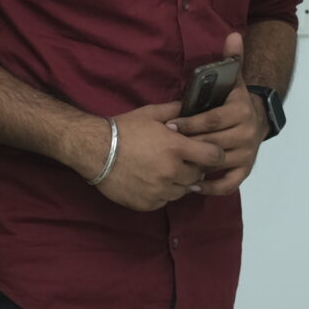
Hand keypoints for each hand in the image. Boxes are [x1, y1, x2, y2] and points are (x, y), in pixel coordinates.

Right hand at [92, 102, 225, 211]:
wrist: (94, 150)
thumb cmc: (123, 129)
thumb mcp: (151, 114)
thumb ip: (176, 110)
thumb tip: (193, 105)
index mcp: (176, 148)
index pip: (213, 157)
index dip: (213, 155)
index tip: (206, 152)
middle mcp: (171, 172)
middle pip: (198, 176)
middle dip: (193, 168)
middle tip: (181, 160)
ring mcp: (159, 191)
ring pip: (182, 191)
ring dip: (178, 182)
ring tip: (164, 171)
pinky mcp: (147, 204)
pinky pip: (165, 201)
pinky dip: (162, 193)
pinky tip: (152, 181)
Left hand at [175, 34, 265, 196]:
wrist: (258, 119)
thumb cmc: (236, 100)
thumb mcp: (234, 78)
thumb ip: (232, 58)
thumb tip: (232, 34)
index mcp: (241, 111)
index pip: (212, 120)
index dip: (189, 123)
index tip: (169, 125)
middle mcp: (247, 134)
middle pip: (212, 142)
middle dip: (187, 144)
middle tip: (164, 146)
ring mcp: (247, 154)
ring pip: (217, 163)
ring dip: (195, 166)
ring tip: (172, 166)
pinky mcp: (246, 170)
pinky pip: (228, 183)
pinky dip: (212, 188)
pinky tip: (192, 186)